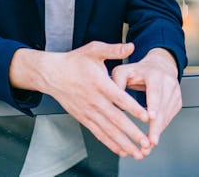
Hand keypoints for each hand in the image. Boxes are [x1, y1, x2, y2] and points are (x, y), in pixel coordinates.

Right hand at [9, 41, 151, 158]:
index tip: (147, 117)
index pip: (119, 98)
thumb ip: (114, 49)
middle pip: (116, 119)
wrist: (51, 74)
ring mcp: (88, 112)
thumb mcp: (94, 50)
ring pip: (108, 131)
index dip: (134, 108)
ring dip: (124, 143)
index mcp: (100, 84)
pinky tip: (122, 151)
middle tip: (146, 143)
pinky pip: (99, 133)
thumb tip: (131, 45)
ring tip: (138, 153)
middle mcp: (94, 101)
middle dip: (132, 133)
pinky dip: (110, 143)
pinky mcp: (83, 118)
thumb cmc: (75, 61)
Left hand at [111, 48, 181, 148]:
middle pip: (163, 107)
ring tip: (147, 147)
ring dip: (158, 131)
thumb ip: (116, 82)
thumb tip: (112, 100)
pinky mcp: (177, 101)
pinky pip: (169, 117)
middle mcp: (168, 82)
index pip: (154, 90)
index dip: (153, 104)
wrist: (159, 66)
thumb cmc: (139, 70)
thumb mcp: (124, 71)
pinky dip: (161, 128)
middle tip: (149, 143)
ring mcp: (175, 92)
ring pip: (167, 115)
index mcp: (154, 74)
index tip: (150, 117)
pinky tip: (153, 137)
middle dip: (156, 126)